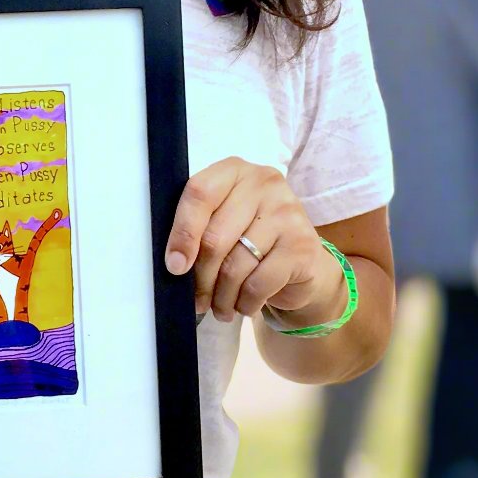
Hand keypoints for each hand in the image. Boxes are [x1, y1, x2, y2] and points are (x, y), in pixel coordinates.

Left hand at [165, 157, 343, 324]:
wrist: (303, 261)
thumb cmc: (251, 237)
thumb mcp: (222, 220)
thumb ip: (199, 227)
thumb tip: (175, 263)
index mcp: (234, 169)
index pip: (199, 193)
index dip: (182, 232)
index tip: (175, 266)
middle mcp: (263, 183)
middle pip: (215, 236)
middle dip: (201, 276)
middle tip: (197, 299)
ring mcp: (287, 212)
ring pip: (236, 265)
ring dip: (222, 296)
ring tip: (219, 308)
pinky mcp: (302, 245)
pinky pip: (259, 283)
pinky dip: (245, 302)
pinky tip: (243, 307)